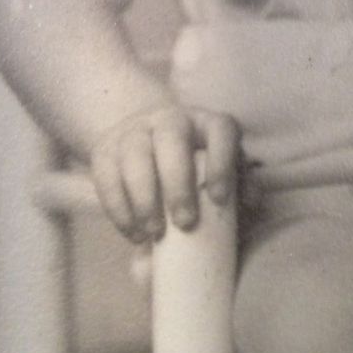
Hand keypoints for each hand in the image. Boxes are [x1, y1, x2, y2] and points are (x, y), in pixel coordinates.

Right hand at [87, 101, 248, 241]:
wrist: (146, 144)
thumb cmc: (196, 169)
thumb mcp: (219, 174)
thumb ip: (237, 193)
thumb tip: (248, 209)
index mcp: (207, 123)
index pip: (221, 130)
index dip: (222, 162)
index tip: (220, 198)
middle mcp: (171, 119)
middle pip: (171, 141)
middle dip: (178, 185)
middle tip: (185, 223)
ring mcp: (134, 131)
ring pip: (135, 157)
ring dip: (145, 199)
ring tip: (154, 233)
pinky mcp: (105, 150)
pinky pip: (107, 178)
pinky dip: (120, 209)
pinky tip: (133, 233)